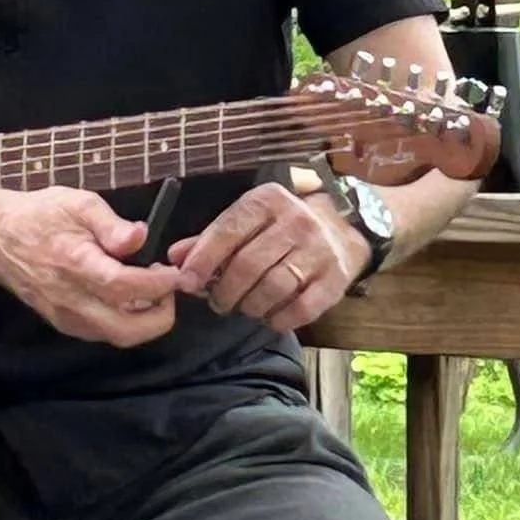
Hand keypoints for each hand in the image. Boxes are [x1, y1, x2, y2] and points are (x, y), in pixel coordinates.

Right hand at [0, 186, 186, 346]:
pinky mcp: (63, 324)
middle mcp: (71, 299)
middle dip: (160, 317)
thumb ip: (111, 223)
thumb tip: (142, 237)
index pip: (124, 287)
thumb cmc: (42, 215)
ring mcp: (66, 317)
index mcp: (76, 264)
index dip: (158, 285)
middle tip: (169, 288)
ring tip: (151, 289)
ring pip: (117, 337)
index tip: (175, 272)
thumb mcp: (78, 203)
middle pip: (126, 330)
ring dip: (144, 321)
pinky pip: (102, 333)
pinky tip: (129, 297)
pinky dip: (125, 322)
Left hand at [167, 178, 369, 334]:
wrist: (344, 226)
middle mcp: (295, 221)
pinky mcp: (335, 279)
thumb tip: (176, 257)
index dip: (203, 260)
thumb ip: (211, 238)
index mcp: (267, 200)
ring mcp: (318, 250)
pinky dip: (279, 319)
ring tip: (243, 307)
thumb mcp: (249, 219)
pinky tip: (270, 317)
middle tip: (217, 302)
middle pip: (248, 264)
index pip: (228, 230)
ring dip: (250, 306)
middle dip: (225, 290)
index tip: (187, 282)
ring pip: (273, 287)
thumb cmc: (283, 224)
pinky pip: (301, 309)